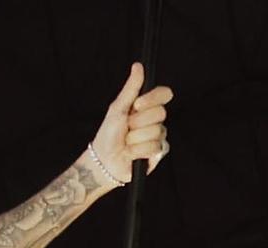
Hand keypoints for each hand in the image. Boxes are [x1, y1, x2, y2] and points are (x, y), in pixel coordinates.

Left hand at [91, 62, 173, 184]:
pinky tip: (131, 153)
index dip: (153, 98)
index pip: (164, 94)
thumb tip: (138, 66)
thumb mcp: (117, 108)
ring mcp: (159, 136)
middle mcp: (155, 120)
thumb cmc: (108, 134)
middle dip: (138, 122)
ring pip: (155, 132)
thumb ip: (131, 88)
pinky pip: (155, 147)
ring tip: (126, 143)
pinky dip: (138, 151)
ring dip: (135, 139)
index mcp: (147, 107)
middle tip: (126, 129)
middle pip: (160, 113)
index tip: (137, 105)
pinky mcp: (158, 153)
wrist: (104, 160)